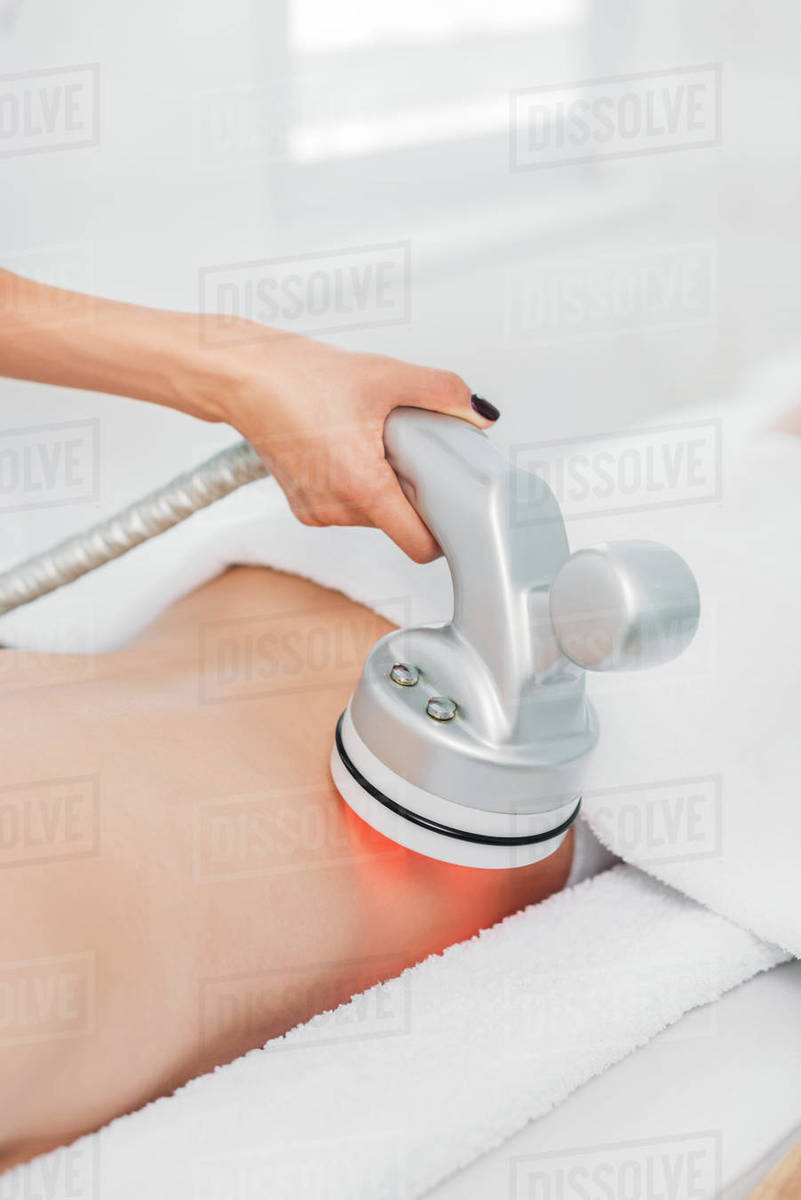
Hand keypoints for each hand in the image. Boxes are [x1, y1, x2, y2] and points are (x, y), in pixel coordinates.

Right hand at [218, 326, 499, 561]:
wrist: (242, 377)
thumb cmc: (299, 377)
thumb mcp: (385, 376)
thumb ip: (442, 393)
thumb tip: (480, 414)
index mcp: (360, 486)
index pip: (418, 546)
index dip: (444, 531)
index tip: (453, 506)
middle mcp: (335, 509)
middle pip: (398, 524)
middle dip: (412, 493)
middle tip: (409, 449)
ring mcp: (316, 512)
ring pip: (373, 515)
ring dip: (383, 486)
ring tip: (372, 442)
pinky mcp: (303, 506)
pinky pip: (347, 506)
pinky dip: (357, 484)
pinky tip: (348, 447)